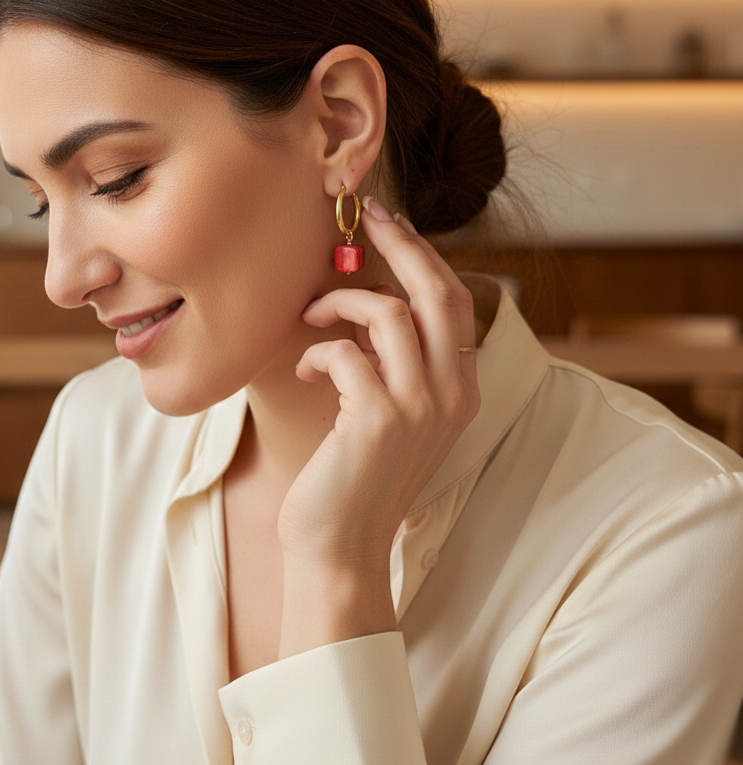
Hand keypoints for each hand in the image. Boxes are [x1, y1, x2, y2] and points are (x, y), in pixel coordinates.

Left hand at [277, 197, 480, 656]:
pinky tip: (304, 370)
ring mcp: (419, 408)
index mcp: (460, 389)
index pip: (453, 301)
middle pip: (438, 291)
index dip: (422, 254)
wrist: (341, 548)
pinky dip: (318, 351)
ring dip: (341, 303)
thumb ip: (396, 365)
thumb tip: (372, 303)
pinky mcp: (378, 420)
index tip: (389, 225)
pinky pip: (345, 353)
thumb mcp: (392, 415)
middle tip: (368, 217)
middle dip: (401, 244)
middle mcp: (451, 394)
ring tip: (312, 316)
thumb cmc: (355, 478)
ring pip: (390, 313)